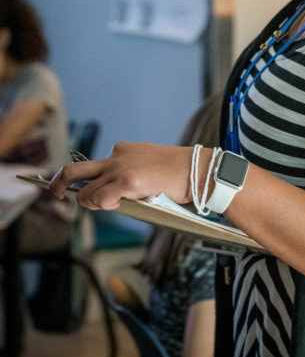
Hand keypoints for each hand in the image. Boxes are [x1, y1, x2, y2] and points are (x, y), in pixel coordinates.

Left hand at [49, 141, 194, 209]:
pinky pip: (101, 199)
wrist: (196, 169)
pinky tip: (114, 205)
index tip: (82, 191)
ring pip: (87, 192)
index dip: (88, 182)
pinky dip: (101, 206)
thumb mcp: (146, 165)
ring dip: (90, 204)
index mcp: (122, 150)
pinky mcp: (127, 182)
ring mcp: (120, 168)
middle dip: (58, 183)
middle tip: (55, 194)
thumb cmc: (177, 172)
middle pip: (75, 170)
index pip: (95, 166)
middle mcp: (117, 156)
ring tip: (107, 206)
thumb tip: (112, 196)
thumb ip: (127, 175)